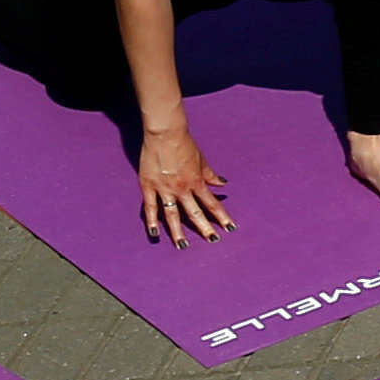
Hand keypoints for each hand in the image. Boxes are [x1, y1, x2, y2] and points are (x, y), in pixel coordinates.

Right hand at [134, 123, 233, 241]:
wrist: (164, 134)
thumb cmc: (184, 145)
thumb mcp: (201, 160)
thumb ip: (210, 175)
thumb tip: (223, 184)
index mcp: (196, 182)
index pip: (212, 203)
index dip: (222, 216)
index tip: (230, 228)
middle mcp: (182, 188)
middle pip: (195, 213)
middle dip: (204, 228)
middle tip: (212, 241)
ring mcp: (164, 189)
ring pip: (173, 214)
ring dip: (178, 231)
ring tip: (182, 246)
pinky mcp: (148, 186)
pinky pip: (150, 207)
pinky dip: (152, 220)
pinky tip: (155, 232)